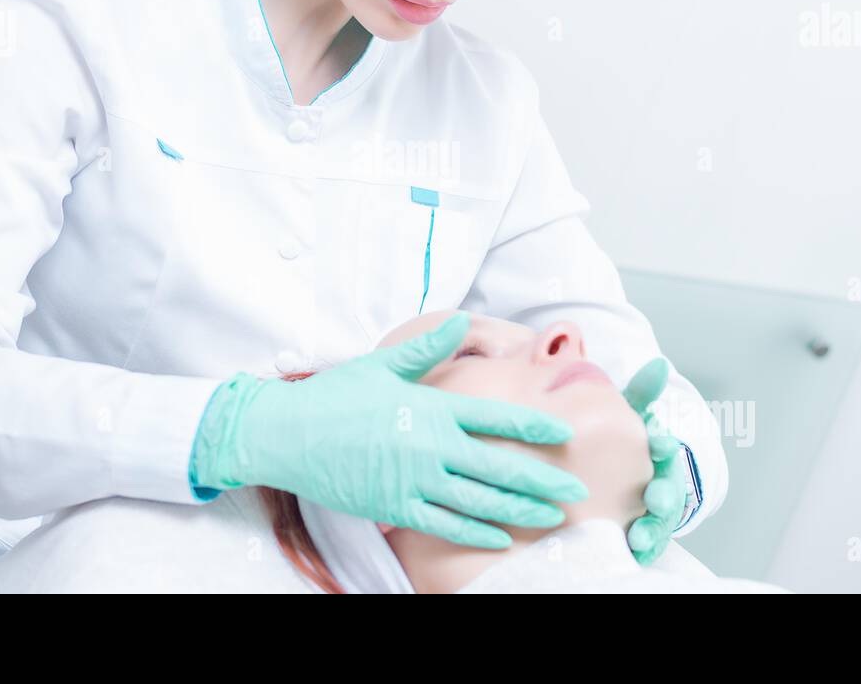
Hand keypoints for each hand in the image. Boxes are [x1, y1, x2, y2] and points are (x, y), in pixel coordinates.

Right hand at [190, 311, 589, 548]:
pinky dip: (476, 532)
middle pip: (499, 467)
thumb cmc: (335, 396)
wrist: (285, 433)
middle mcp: (430, 446)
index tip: (564, 432)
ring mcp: (413, 480)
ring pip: (479, 502)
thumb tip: (462, 322)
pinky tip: (501, 538)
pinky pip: (444, 524)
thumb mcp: (381, 364)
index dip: (534, 425)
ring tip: (551, 518)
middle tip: (575, 490)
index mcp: (431, 407)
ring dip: (520, 511)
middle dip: (541, 480)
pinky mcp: (394, 506)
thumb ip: (427, 349)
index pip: (496, 417)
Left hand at [621, 356, 686, 564]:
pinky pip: (648, 543)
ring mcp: (655, 509)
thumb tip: (657, 363)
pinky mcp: (645, 531)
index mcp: (658, 452)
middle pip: (669, 488)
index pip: (665, 447)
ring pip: (660, 520)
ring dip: (653, 527)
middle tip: (654, 495)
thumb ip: (642, 392)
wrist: (624, 469)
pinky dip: (644, 548)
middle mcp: (662, 480)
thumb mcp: (630, 414)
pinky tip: (632, 553)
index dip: (663, 445)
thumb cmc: (626, 440)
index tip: (659, 442)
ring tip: (639, 533)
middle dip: (664, 493)